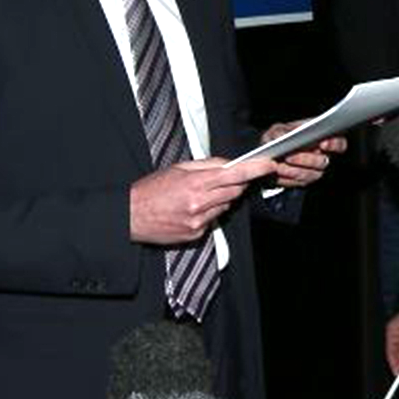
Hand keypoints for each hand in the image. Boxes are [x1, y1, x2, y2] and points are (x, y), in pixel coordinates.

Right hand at [129, 157, 272, 243]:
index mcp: (195, 183)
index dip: (256, 169)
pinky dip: (209, 213)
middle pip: (235, 191)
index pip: (235, 174)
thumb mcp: (177, 168)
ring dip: (220, 198)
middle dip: (236, 183)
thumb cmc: (151, 190)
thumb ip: (207, 165)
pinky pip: (213, 220)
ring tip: (197, 195)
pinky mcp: (196, 234)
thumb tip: (229, 164)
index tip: (269, 165)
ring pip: (225, 205)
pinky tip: (191, 209)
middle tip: (222, 179)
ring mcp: (198, 221)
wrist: (130, 216)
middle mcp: (199, 203)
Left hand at [262, 121, 345, 187]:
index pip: (339, 143)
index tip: (323, 143)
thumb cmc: (278, 137)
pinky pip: (298, 183)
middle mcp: (322, 156)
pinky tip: (277, 173)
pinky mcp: (304, 181)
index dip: (334, 144)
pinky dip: (286, 179)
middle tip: (289, 156)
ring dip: (293, 171)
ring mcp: (315, 170)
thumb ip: (282, 131)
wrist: (269, 152)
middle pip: (323, 162)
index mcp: (324, 139)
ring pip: (310, 175)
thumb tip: (284, 137)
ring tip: (278, 166)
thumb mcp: (278, 130)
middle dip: (306, 159)